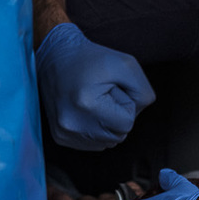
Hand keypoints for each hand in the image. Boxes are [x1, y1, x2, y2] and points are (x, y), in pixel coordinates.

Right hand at [36, 23, 155, 150]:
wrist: (55, 56)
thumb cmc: (93, 59)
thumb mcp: (127, 65)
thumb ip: (143, 93)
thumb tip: (135, 117)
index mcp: (85, 104)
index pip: (127, 124)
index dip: (126, 104)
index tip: (111, 88)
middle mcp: (70, 123)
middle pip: (118, 136)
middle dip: (118, 116)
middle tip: (101, 94)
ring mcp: (63, 132)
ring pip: (107, 142)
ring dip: (107, 123)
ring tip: (92, 101)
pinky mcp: (59, 137)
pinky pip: (93, 144)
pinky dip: (96, 129)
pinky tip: (85, 110)